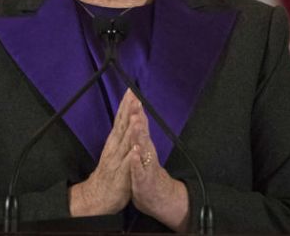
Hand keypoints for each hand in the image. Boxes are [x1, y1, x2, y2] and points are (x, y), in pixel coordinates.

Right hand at [68, 89, 141, 214]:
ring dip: (130, 129)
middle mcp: (114, 148)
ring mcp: (117, 161)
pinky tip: (135, 148)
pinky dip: (131, 156)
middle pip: (122, 126)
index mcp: (114, 142)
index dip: (126, 105)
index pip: (120, 120)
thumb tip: (125, 121)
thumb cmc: (109, 174)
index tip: (131, 91)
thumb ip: (119, 137)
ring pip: (125, 143)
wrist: (97, 196)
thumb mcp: (114, 151)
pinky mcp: (120, 175)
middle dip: (128, 111)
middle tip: (133, 95)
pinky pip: (127, 165)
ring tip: (135, 116)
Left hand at [127, 93, 190, 232]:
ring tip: (137, 121)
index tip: (131, 92)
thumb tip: (135, 114)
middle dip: (138, 116)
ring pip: (142, 148)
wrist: (158, 198)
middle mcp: (145, 152)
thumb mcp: (141, 151)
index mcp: (142, 144)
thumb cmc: (146, 173)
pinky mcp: (142, 180)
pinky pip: (138, 170)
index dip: (134, 108)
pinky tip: (134, 152)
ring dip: (139, 134)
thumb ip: (138, 134)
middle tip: (136, 101)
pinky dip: (136, 161)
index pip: (138, 123)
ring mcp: (144, 166)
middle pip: (141, 131)